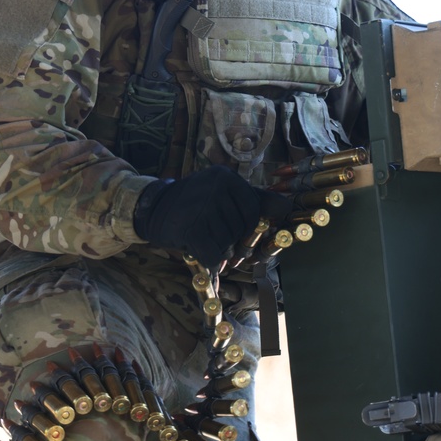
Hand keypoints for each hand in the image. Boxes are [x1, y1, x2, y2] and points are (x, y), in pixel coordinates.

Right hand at [134, 167, 290, 266]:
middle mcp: (216, 187)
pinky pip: (214, 256)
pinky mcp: (191, 228)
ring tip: (204, 239)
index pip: (254, 211)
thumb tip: (287, 207)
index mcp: (227, 178)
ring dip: (219, 251)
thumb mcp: (224, 195)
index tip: (237, 234)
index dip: (249, 229)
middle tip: (215, 238)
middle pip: (241, 229)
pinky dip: (211, 262)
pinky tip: (200, 251)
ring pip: (228, 244)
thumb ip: (256, 200)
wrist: (153, 209)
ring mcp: (202, 206)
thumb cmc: (194, 205)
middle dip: (232, 242)